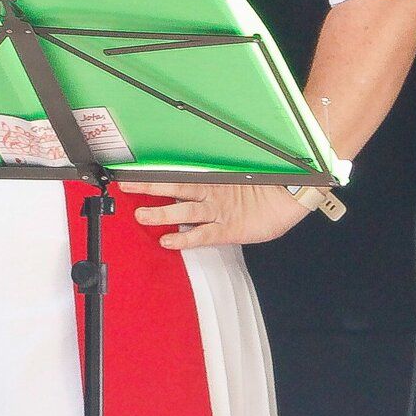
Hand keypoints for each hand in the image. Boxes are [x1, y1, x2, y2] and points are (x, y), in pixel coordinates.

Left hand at [116, 181, 310, 248]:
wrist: (290, 197)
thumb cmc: (264, 189)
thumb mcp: (236, 182)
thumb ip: (214, 182)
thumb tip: (191, 181)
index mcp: (212, 179)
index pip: (178, 176)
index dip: (155, 176)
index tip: (134, 173)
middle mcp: (212, 193)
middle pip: (175, 188)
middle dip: (149, 188)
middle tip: (126, 186)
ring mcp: (219, 211)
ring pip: (184, 212)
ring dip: (161, 214)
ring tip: (140, 215)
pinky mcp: (229, 229)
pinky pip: (203, 235)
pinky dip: (185, 239)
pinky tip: (168, 242)